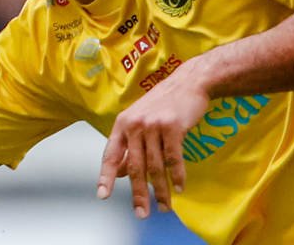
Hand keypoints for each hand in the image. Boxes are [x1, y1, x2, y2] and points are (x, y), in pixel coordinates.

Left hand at [97, 61, 209, 218]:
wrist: (190, 81)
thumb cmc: (165, 101)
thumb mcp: (140, 119)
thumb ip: (129, 145)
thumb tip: (118, 172)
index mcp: (123, 123)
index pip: (110, 154)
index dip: (106, 177)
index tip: (103, 195)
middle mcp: (136, 124)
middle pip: (134, 166)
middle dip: (138, 193)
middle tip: (141, 212)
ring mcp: (154, 125)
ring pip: (155, 166)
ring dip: (161, 190)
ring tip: (164, 206)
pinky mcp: (173, 126)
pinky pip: (174, 158)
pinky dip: (177, 175)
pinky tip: (179, 187)